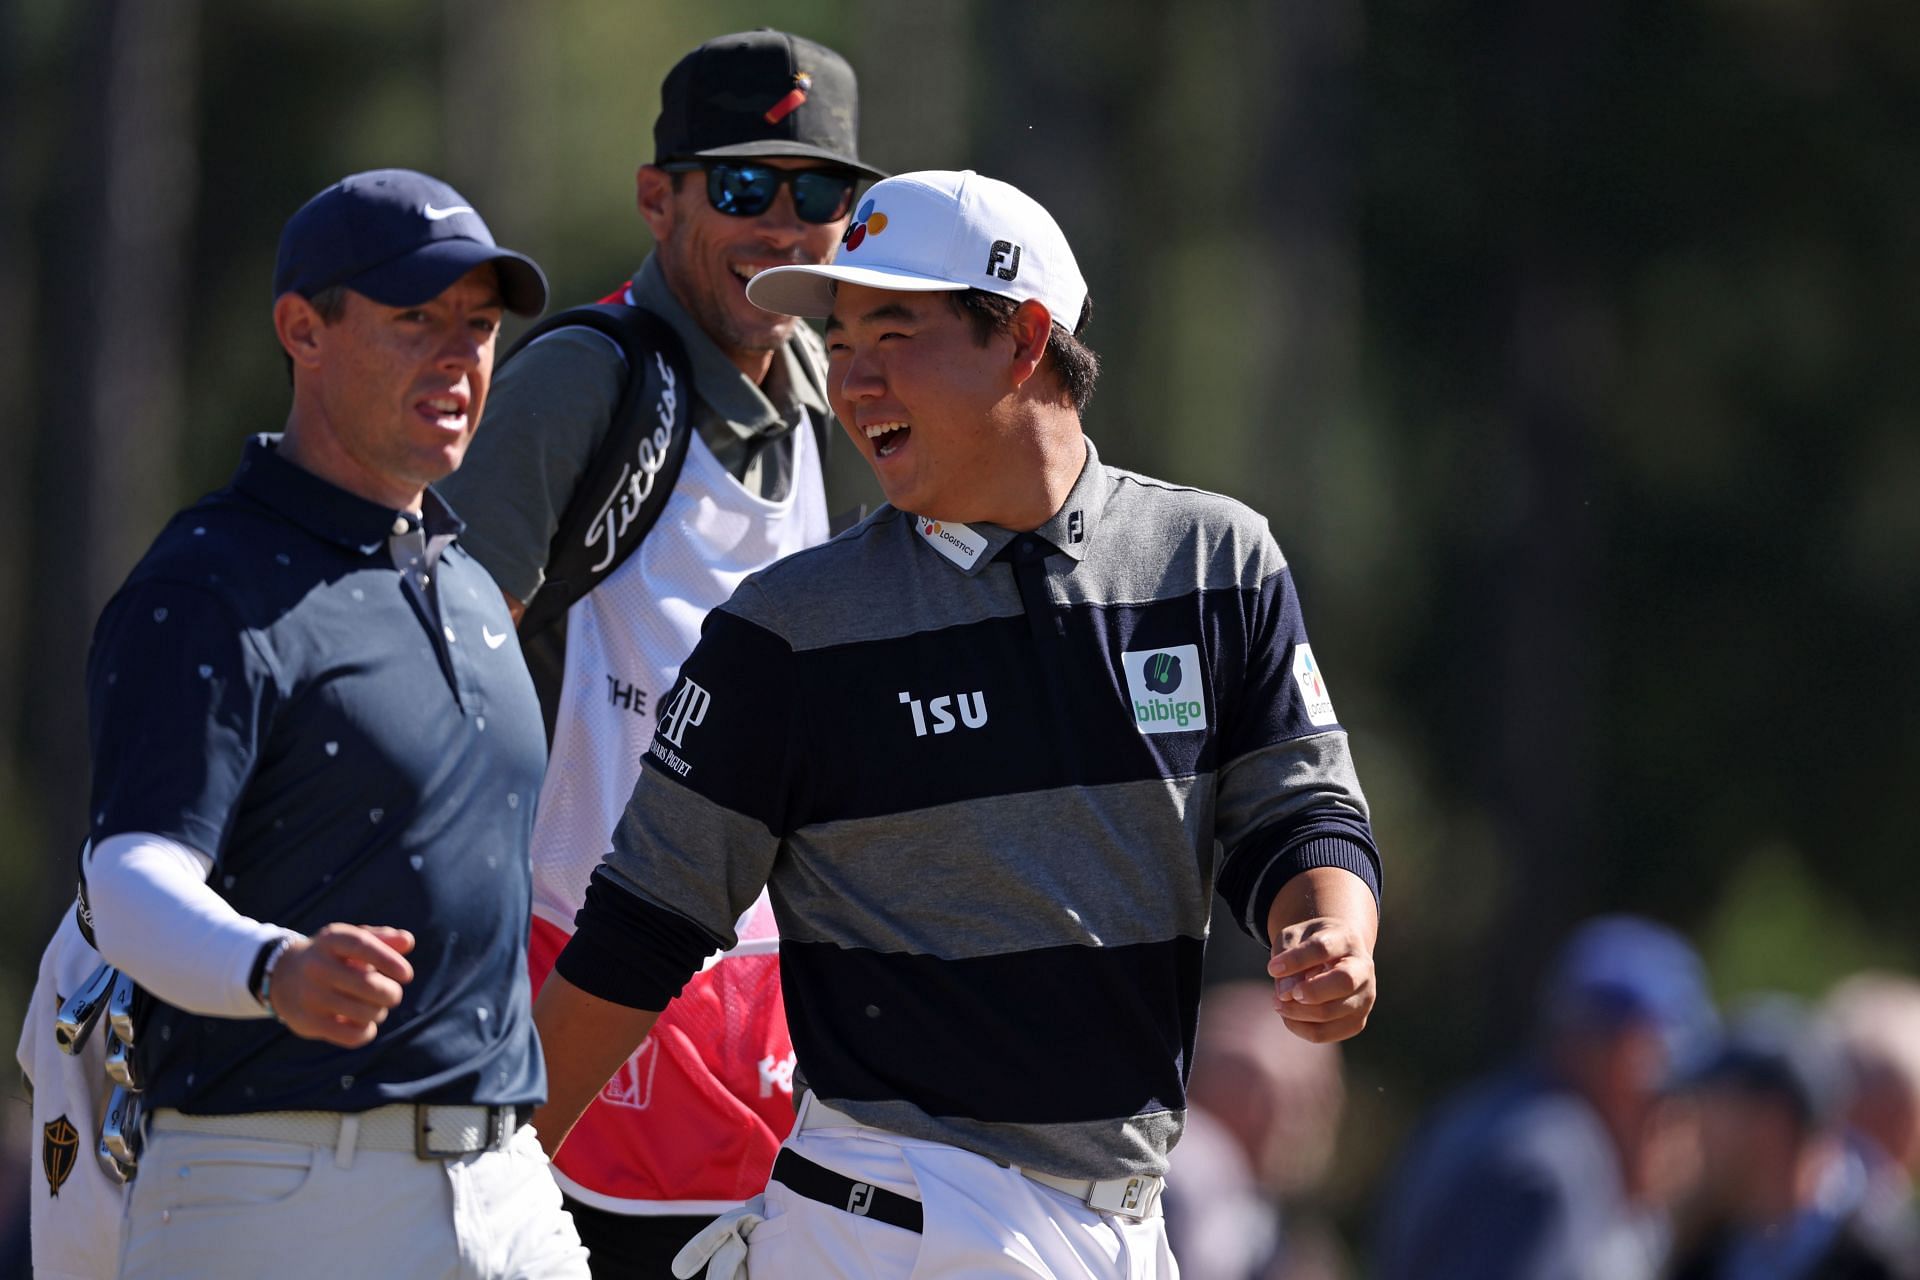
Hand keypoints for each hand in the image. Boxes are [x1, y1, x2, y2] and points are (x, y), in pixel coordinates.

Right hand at [267, 924, 414, 1047]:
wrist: (283, 977)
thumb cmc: (332, 957)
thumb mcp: (351, 940)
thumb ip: (383, 938)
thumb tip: (407, 942)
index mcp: (331, 940)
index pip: (362, 946)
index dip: (388, 960)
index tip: (407, 975)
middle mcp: (317, 966)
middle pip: (369, 985)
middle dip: (391, 993)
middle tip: (392, 994)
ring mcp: (310, 995)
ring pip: (365, 1013)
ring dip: (379, 1012)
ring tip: (374, 1007)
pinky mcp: (308, 1022)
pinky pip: (352, 1036)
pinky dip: (366, 1032)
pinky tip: (363, 1024)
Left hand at [1266, 867, 1377, 1043]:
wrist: (1338, 953)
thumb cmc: (1309, 943)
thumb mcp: (1293, 937)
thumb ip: (1286, 957)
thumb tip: (1285, 994)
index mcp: (1346, 939)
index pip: (1322, 948)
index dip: (1295, 960)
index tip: (1271, 969)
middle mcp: (1363, 968)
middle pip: (1344, 981)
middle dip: (1310, 991)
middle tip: (1282, 995)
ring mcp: (1364, 997)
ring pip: (1331, 1012)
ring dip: (1297, 1012)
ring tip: (1278, 1002)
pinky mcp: (1357, 1021)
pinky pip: (1326, 1034)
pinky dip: (1301, 1028)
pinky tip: (1289, 1015)